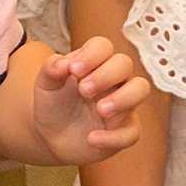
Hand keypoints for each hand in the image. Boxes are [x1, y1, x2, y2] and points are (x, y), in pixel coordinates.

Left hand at [28, 37, 146, 162]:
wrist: (51, 137)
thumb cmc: (53, 104)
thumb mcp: (45, 85)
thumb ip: (51, 70)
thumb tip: (63, 63)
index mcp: (93, 64)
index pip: (103, 46)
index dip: (92, 54)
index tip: (74, 70)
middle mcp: (113, 80)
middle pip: (124, 64)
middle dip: (105, 75)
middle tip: (84, 91)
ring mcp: (122, 105)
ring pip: (140, 89)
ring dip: (123, 98)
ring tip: (100, 110)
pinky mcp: (124, 131)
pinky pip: (132, 133)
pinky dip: (113, 137)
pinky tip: (91, 139)